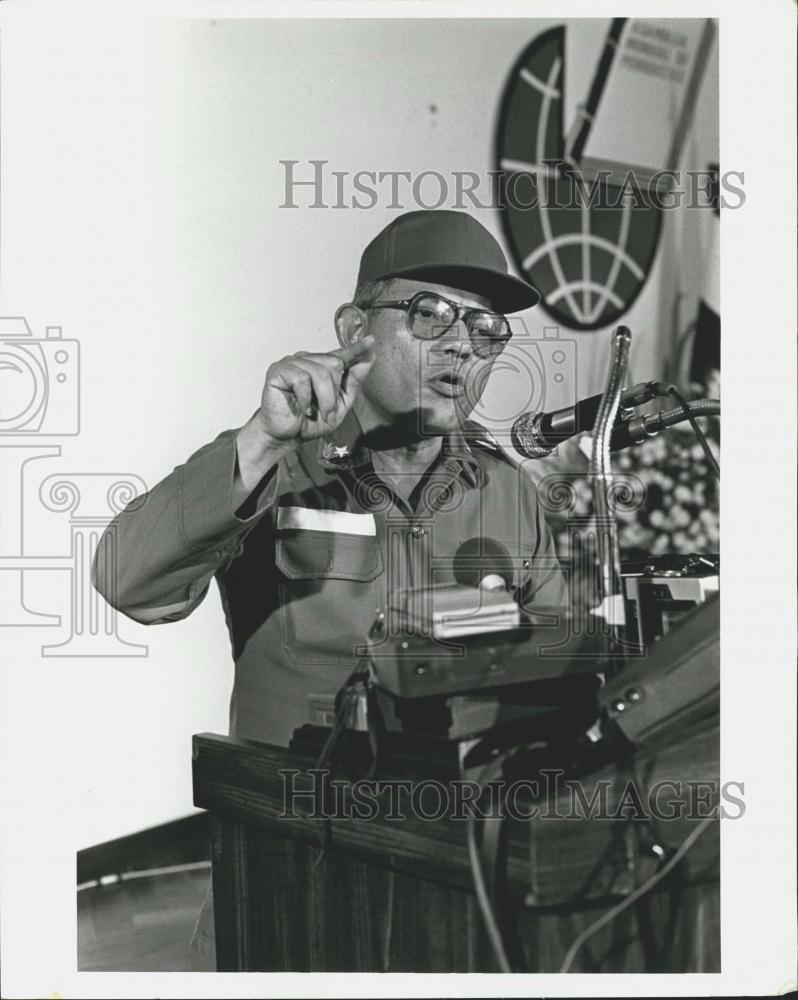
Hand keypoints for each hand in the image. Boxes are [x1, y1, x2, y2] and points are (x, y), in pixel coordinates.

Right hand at [254, 336, 375, 445]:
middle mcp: (307, 360)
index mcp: (321, 366)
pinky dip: (305, 399)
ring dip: (323, 399)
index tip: (371, 341)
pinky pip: (301, 379)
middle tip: (326, 410)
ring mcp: (291, 363)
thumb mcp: (340, 403)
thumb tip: (370, 356)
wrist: (286, 437)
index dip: (356, 348)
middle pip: (334, 364)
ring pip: (320, 372)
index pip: (342, 354)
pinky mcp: (278, 370)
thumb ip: (353, 381)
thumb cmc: (309, 421)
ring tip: (314, 412)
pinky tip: (302, 408)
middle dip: (334, 393)